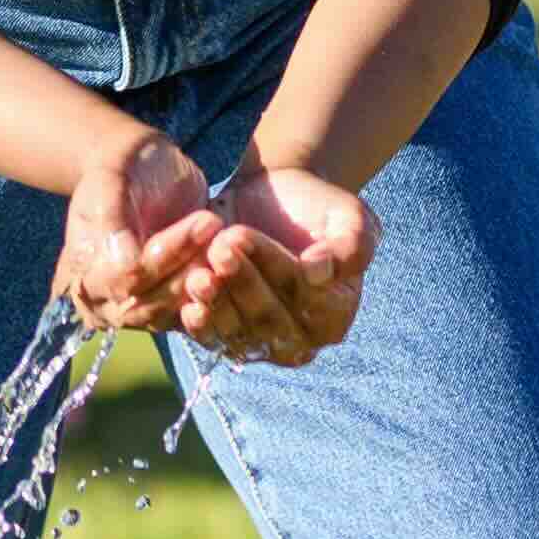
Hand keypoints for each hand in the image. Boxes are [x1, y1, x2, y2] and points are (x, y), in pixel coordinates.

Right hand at [58, 127, 233, 331]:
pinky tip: (238, 269)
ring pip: (172, 314)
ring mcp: (136, 310)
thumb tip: (124, 269)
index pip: (125, 279)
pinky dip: (215, 297)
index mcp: (80, 270)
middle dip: (189, 270)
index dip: (165, 256)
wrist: (141, 170)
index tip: (204, 220)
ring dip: (207, 285)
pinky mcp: (168, 309)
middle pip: (148, 305)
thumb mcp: (111, 180)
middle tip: (226, 236)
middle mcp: (102, 301)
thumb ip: (111, 221)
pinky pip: (191, 316)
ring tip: (233, 250)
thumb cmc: (123, 167)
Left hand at [175, 152, 377, 365]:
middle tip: (221, 247)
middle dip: (243, 282)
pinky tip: (186, 303)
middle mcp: (299, 339)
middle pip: (270, 319)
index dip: (277, 270)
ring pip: (237, 331)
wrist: (274, 198)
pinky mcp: (225, 331)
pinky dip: (199, 324)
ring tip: (199, 274)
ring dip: (217, 304)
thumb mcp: (350, 217)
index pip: (307, 300)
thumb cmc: (319, 208)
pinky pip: (211, 337)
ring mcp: (259, 340)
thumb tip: (320, 273)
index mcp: (334, 316)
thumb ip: (351, 246)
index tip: (247, 237)